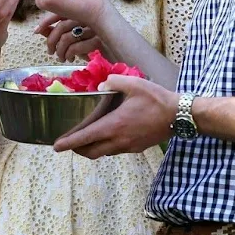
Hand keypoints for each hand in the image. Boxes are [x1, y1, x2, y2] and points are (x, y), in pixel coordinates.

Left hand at [37, 16, 104, 59]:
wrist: (119, 54)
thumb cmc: (95, 46)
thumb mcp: (74, 38)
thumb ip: (57, 32)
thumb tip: (39, 30)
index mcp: (82, 13)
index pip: (60, 12)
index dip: (46, 21)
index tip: (36, 31)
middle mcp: (88, 17)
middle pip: (62, 26)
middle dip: (51, 40)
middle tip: (50, 51)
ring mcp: (94, 28)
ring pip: (67, 38)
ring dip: (60, 51)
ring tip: (62, 58)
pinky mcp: (99, 41)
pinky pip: (76, 47)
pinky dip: (70, 55)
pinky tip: (71, 59)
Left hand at [53, 74, 179, 158]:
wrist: (178, 116)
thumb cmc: (156, 99)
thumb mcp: (134, 83)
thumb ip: (114, 82)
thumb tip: (100, 86)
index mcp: (115, 125)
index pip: (86, 138)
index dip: (69, 142)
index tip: (56, 146)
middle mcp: (119, 140)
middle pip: (91, 152)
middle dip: (77, 149)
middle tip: (69, 142)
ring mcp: (128, 146)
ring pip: (103, 153)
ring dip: (92, 148)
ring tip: (87, 138)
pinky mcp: (137, 148)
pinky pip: (115, 150)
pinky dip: (106, 146)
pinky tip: (109, 134)